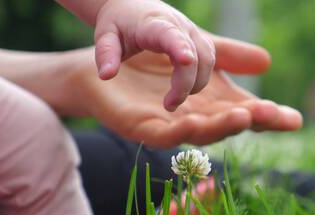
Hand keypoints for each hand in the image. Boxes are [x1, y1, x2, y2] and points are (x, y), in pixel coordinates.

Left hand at [57, 34, 301, 147]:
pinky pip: (163, 132)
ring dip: (220, 126)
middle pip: (229, 127)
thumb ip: (227, 56)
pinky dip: (179, 129)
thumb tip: (267, 62)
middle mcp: (196, 119)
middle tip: (273, 117)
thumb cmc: (153, 54)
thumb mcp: (196, 47)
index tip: (295, 119)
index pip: (246, 113)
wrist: (109, 55)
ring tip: (243, 116)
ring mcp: (170, 126)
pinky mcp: (142, 128)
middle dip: (252, 122)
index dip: (269, 117)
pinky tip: (192, 120)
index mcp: (211, 102)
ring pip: (200, 133)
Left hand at [94, 0, 214, 110]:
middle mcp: (179, 26)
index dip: (180, 48)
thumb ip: (106, 54)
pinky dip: (202, 78)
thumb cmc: (118, 23)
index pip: (171, 35)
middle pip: (196, 55)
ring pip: (207, 60)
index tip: (185, 61)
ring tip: (174, 100)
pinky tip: (185, 90)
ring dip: (197, 84)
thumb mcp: (105, 35)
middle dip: (187, 84)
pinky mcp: (198, 40)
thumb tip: (106, 75)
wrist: (132, 5)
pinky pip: (209, 60)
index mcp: (154, 24)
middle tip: (168, 105)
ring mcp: (191, 33)